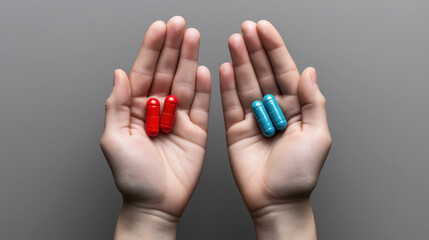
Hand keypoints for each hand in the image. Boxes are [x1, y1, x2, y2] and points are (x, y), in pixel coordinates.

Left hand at [100, 16, 210, 238]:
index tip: (160, 29)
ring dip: (190, 60)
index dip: (152, 50)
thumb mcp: (115, 140)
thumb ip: (117, 106)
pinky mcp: (196, 130)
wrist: (156, 204)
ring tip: (194, 37)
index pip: (143, 72)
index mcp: (135, 109)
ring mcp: (178, 118)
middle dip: (173, 47)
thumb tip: (119, 74)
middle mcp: (157, 110)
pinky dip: (204, 88)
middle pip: (166, 72)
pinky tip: (204, 69)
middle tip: (180, 25)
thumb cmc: (133, 178)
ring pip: (185, 83)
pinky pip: (202, 105)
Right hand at [220, 20, 330, 238]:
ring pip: (246, 84)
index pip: (285, 72)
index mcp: (297, 108)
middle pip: (263, 73)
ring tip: (234, 41)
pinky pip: (230, 104)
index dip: (274, 49)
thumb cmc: (299, 174)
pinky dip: (227, 86)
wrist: (276, 202)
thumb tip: (310, 72)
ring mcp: (254, 118)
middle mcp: (274, 109)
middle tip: (245, 28)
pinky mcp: (236, 129)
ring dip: (240, 61)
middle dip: (255, 49)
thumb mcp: (317, 137)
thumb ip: (314, 103)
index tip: (264, 29)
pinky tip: (225, 67)